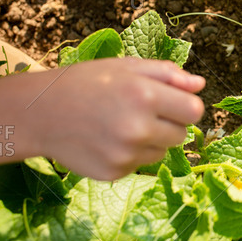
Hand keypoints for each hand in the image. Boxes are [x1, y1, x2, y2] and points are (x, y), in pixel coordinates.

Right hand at [0, 57, 205, 179]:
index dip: (185, 106)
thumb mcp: (128, 67)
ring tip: (121, 125)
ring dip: (151, 140)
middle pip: (181, 135)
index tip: (171, 103)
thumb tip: (200, 85)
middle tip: (140, 112)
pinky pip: (140, 165)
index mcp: (145, 95)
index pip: (194, 111)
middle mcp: (138, 128)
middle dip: (169, 123)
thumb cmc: (88, 83)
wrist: (41, 113)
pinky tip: (109, 140)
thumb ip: (168, 74)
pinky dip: (131, 155)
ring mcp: (125, 154)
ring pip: (162, 152)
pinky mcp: (114, 173)